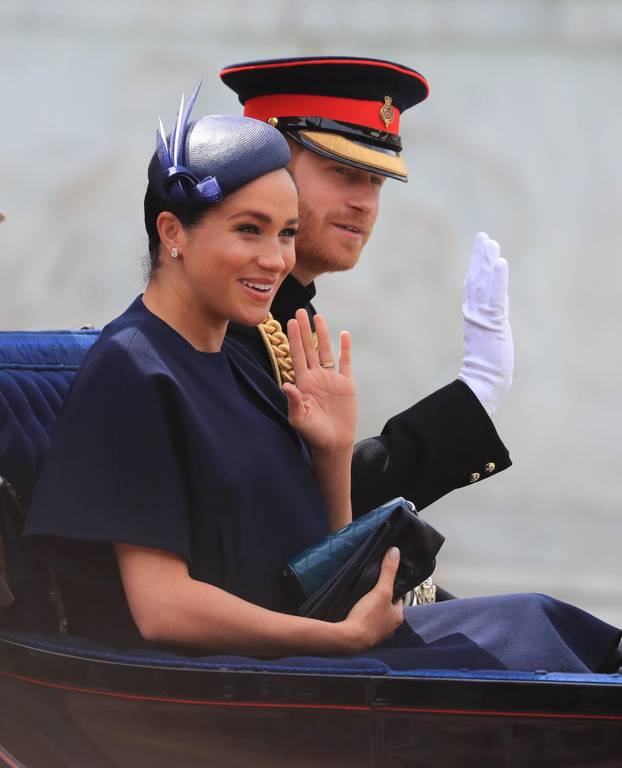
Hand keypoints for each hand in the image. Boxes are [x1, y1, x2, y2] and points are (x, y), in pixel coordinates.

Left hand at [283, 309, 355, 454]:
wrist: (333, 444)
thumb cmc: (313, 434)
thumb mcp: (300, 419)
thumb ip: (294, 401)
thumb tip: (286, 385)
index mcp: (303, 383)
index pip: (297, 356)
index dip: (294, 339)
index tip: (290, 322)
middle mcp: (316, 377)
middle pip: (309, 349)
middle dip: (304, 330)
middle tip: (299, 311)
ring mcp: (331, 379)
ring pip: (325, 351)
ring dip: (322, 334)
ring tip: (318, 317)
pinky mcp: (346, 385)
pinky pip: (346, 363)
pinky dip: (345, 349)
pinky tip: (344, 334)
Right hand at [341, 547, 403, 651]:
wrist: (349, 639)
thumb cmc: (368, 617)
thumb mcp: (381, 590)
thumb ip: (388, 571)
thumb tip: (395, 552)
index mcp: (397, 618)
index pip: (398, 599)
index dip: (392, 589)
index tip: (384, 581)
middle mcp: (389, 628)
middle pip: (386, 608)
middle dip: (380, 600)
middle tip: (371, 589)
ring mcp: (376, 635)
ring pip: (376, 617)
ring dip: (370, 610)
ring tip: (362, 599)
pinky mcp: (363, 638)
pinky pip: (365, 625)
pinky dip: (362, 618)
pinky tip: (355, 612)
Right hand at [458, 232, 513, 415]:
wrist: (482, 384)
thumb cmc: (485, 371)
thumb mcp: (488, 343)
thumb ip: (489, 327)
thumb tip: (494, 318)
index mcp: (474, 318)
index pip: (475, 288)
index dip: (477, 268)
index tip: (481, 250)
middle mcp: (474, 313)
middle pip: (476, 279)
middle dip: (479, 257)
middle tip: (483, 236)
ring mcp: (482, 317)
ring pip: (483, 282)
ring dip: (486, 261)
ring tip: (489, 242)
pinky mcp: (492, 322)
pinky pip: (495, 295)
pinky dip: (497, 278)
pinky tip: (499, 261)